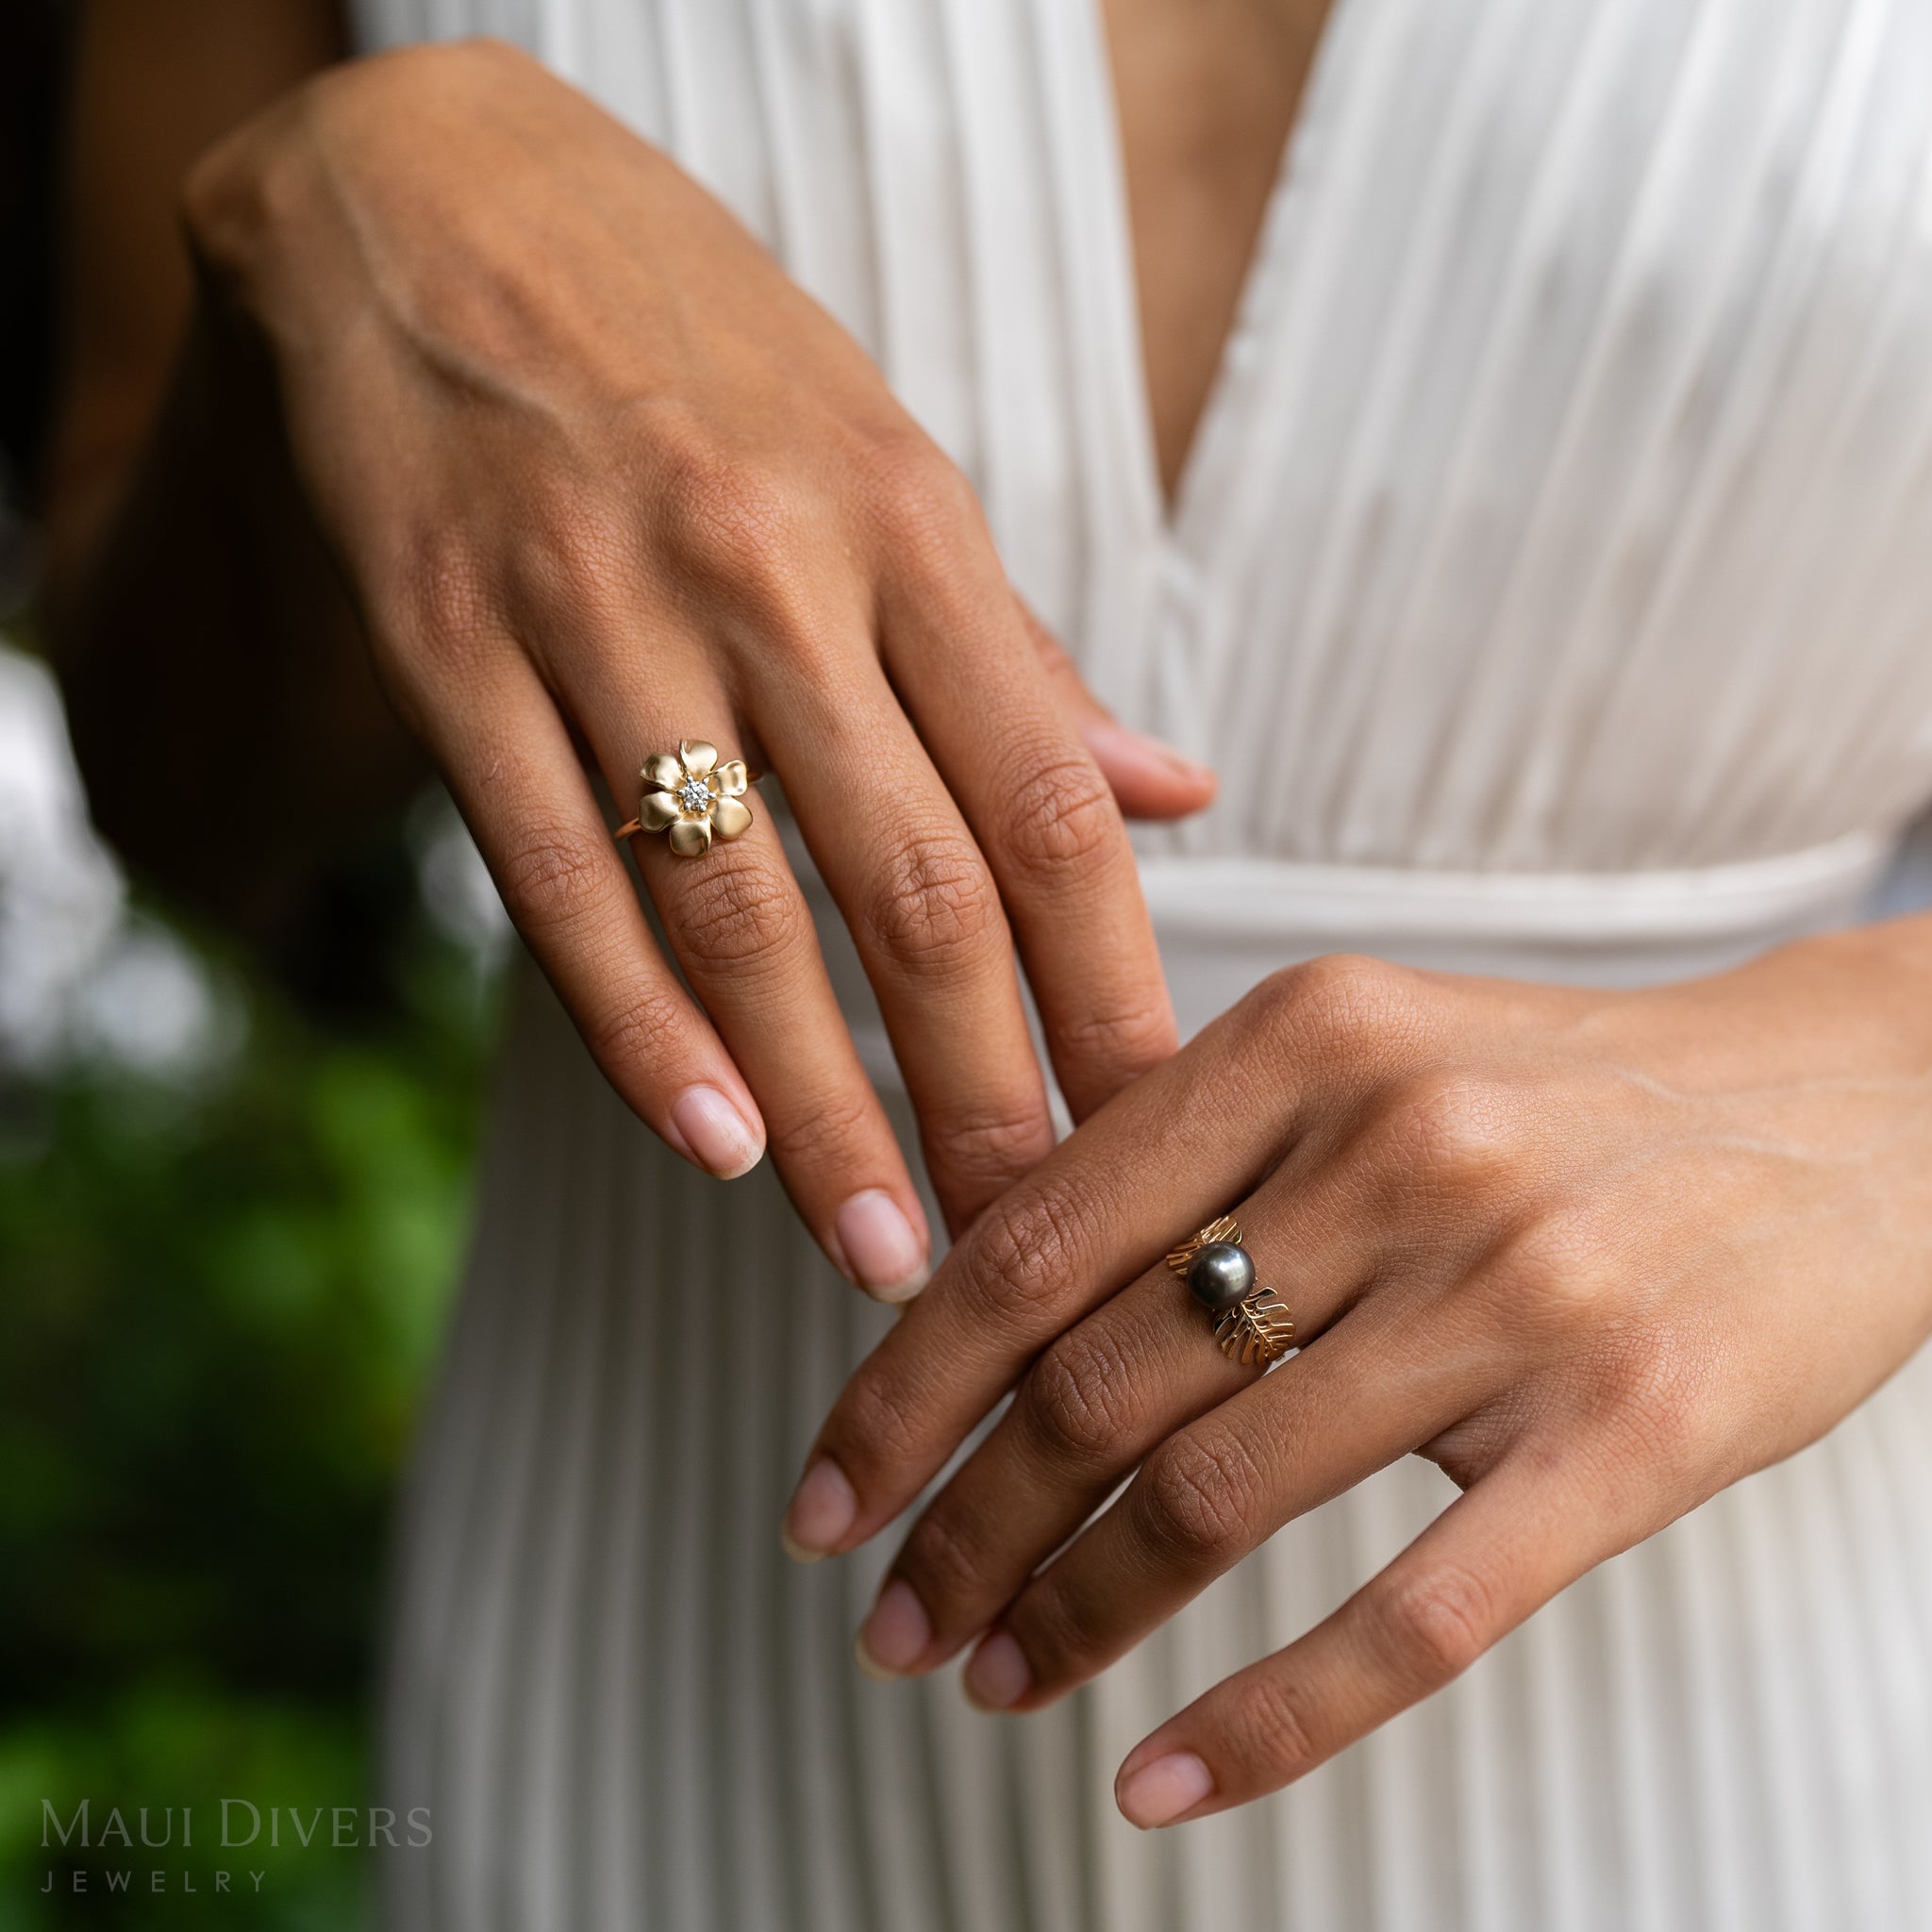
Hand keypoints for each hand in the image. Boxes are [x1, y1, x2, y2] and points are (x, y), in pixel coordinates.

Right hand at [181, 39, 1211, 1294]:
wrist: (423, 193)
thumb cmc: (691, 346)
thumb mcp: (884, 460)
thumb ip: (1019, 653)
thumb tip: (1173, 790)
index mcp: (907, 523)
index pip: (1045, 802)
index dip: (1109, 986)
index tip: (1149, 1127)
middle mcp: (769, 569)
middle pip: (915, 887)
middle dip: (981, 1093)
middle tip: (1023, 1245)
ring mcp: (599, 606)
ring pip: (739, 909)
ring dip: (821, 1106)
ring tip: (880, 1250)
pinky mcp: (446, 642)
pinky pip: (557, 874)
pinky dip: (636, 1028)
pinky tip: (710, 1141)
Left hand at [790, 925, 1931, 1822]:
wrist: (1855, 1107)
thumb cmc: (1566, 1094)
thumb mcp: (1371, 1051)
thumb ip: (1198, 1149)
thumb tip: (986, 1290)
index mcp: (1304, 1037)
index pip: (1036, 1236)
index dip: (904, 1387)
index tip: (827, 1495)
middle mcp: (1398, 1147)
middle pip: (1102, 1379)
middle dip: (965, 1524)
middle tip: (889, 1622)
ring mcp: (1518, 1290)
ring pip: (1217, 1495)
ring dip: (1072, 1615)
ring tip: (994, 1681)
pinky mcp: (1632, 1428)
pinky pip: (1412, 1613)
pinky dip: (1263, 1718)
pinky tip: (1157, 1779)